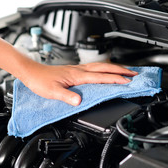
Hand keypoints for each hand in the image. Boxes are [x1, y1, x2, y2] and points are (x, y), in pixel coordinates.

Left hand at [20, 61, 137, 105]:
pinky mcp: (75, 70)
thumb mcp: (52, 92)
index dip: (115, 79)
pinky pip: (95, 67)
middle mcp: (79, 70)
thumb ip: (66, 96)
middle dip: (121, 70)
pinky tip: (107, 71)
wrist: (31, 72)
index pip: (100, 77)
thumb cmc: (40, 81)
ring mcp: (78, 69)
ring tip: (127, 71)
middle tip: (135, 74)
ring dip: (115, 68)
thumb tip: (79, 101)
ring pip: (101, 66)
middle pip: (105, 67)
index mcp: (76, 75)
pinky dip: (106, 68)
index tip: (128, 82)